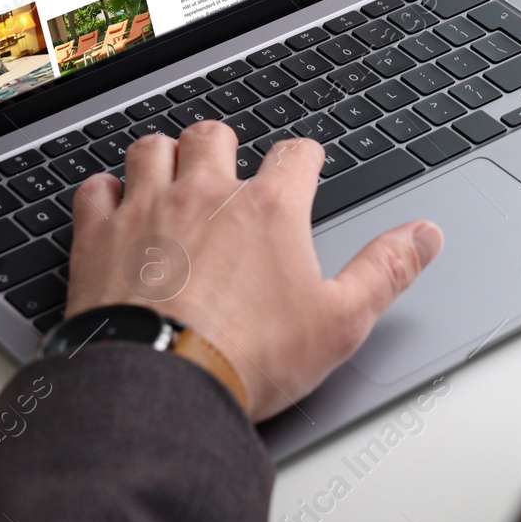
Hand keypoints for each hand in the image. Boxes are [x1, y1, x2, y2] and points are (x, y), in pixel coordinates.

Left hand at [64, 122, 443, 420]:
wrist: (161, 388)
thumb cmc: (249, 357)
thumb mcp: (340, 321)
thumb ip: (387, 269)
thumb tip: (425, 235)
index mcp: (269, 209)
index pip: (296, 154)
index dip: (304, 159)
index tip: (303, 168)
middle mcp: (206, 194)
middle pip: (214, 134)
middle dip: (223, 145)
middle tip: (227, 168)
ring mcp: (147, 209)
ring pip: (151, 148)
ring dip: (163, 157)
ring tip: (170, 175)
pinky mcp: (98, 236)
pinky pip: (95, 189)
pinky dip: (104, 192)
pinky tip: (113, 205)